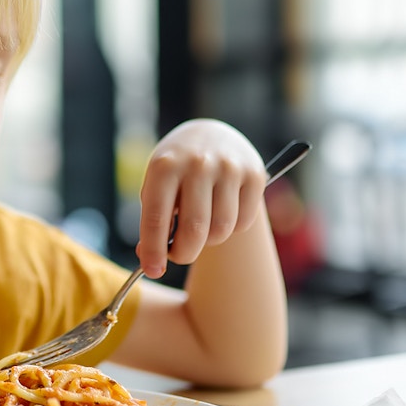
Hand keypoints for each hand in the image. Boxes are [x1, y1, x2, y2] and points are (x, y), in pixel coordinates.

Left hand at [135, 119, 265, 277]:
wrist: (210, 134)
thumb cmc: (176, 169)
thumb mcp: (156, 184)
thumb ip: (153, 219)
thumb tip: (150, 259)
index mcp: (165, 166)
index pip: (157, 218)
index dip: (154, 251)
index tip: (153, 271)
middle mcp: (198, 163)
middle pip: (194, 230)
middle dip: (183, 253)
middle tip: (178, 255)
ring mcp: (229, 167)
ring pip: (221, 230)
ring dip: (209, 240)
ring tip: (200, 226)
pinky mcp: (255, 174)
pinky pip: (243, 223)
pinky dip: (231, 229)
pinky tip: (220, 213)